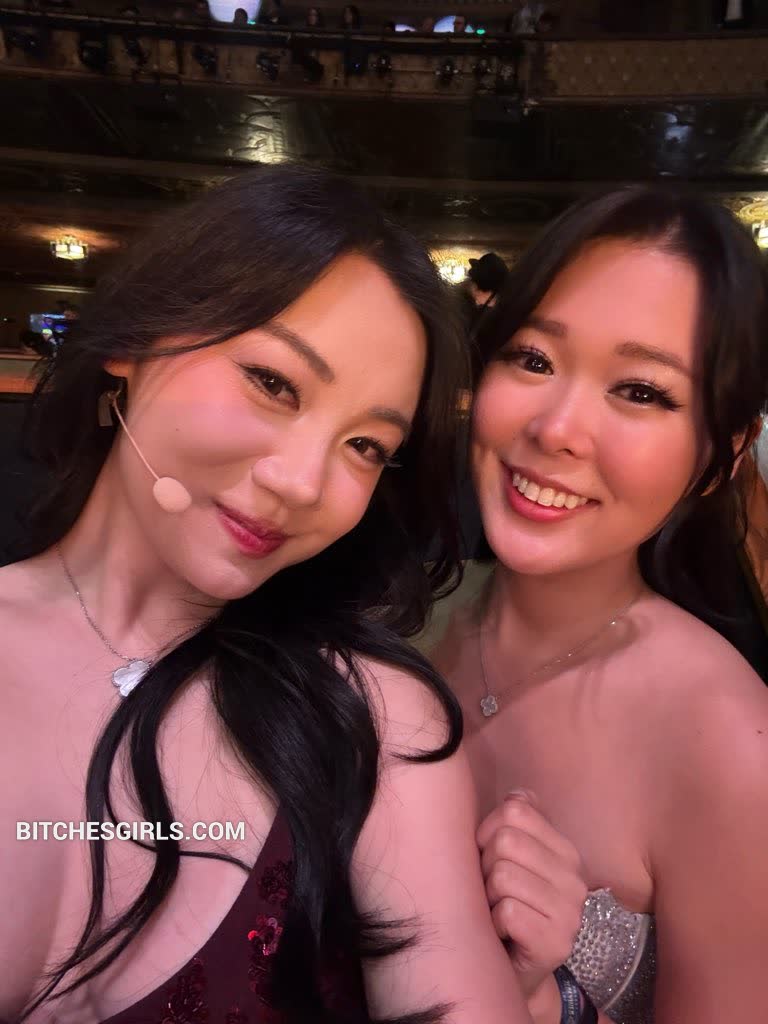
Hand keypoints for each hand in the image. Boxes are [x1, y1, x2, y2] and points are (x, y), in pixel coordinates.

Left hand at [477, 790, 587, 1000]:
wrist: (512, 970)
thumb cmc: (504, 905)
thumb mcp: (509, 859)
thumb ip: (516, 823)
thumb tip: (519, 794)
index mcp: (566, 851)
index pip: (515, 811)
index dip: (487, 832)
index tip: (489, 858)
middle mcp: (575, 879)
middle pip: (505, 840)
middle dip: (486, 866)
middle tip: (493, 892)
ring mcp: (571, 912)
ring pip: (502, 875)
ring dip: (487, 897)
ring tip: (498, 911)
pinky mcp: (557, 943)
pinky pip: (506, 911)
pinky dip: (494, 923)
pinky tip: (504, 933)